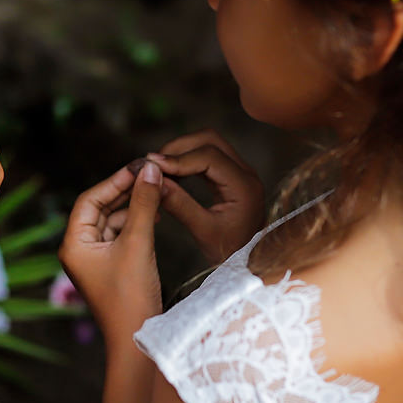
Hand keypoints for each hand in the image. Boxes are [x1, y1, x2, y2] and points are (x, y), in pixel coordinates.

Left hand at [59, 162, 164, 344]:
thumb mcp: (138, 244)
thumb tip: (150, 170)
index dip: (114, 180)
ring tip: (158, 190)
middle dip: (126, 190)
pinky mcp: (112, 265)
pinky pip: (122, 234)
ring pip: (113, 220)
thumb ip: (143, 204)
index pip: (90, 199)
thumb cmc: (132, 297)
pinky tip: (156, 212)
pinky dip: (137, 221)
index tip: (139, 166)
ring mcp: (95, 258)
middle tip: (151, 173)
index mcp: (73, 243)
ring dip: (134, 205)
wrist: (138, 339)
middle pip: (101, 207)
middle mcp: (79, 248)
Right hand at [149, 130, 264, 264]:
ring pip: (208, 143)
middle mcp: (246, 173)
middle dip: (179, 147)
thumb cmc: (229, 252)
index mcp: (244, 186)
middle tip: (154, 164)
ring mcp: (240, 172)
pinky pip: (208, 156)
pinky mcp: (232, 176)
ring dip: (182, 151)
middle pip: (210, 140)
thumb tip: (155, 181)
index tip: (152, 165)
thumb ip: (180, 205)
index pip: (209, 156)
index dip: (178, 158)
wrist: (250, 262)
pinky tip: (172, 174)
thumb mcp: (203, 232)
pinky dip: (187, 159)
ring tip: (160, 168)